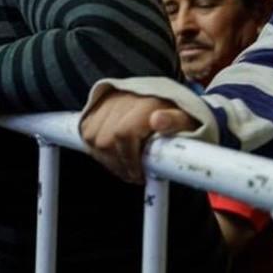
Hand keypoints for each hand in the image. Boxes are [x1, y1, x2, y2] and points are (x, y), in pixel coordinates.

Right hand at [79, 90, 198, 183]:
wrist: (164, 97)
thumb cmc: (177, 116)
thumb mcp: (186, 120)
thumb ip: (175, 121)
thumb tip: (158, 121)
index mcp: (144, 103)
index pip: (123, 133)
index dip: (129, 159)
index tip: (139, 174)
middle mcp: (121, 100)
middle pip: (105, 140)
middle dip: (117, 163)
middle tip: (133, 174)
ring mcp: (106, 102)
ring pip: (92, 137)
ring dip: (105, 157)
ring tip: (124, 165)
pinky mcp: (96, 107)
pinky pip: (86, 131)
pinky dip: (95, 147)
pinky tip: (112, 153)